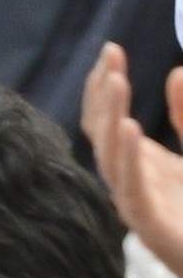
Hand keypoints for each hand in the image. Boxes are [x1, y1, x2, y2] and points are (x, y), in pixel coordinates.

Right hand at [81, 41, 182, 277]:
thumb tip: (176, 71)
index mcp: (142, 163)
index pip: (108, 121)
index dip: (105, 86)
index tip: (111, 49)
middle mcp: (132, 183)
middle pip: (102, 135)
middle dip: (104, 96)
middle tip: (111, 58)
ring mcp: (138, 206)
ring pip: (111, 160)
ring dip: (111, 120)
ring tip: (118, 82)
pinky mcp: (150, 228)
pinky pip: (132, 192)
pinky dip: (129, 161)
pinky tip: (131, 129)